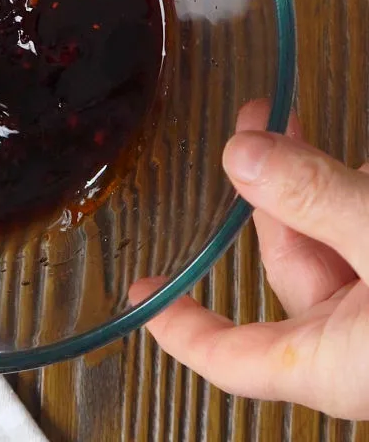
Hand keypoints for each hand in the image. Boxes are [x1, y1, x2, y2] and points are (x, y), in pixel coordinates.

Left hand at [129, 102, 368, 419]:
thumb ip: (316, 199)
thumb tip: (243, 157)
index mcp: (335, 363)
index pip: (232, 359)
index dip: (178, 328)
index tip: (138, 293)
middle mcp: (358, 341)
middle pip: (285, 263)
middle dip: (266, 187)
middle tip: (254, 127)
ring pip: (332, 238)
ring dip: (315, 179)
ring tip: (298, 122)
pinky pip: (365, 232)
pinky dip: (355, 191)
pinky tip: (356, 160)